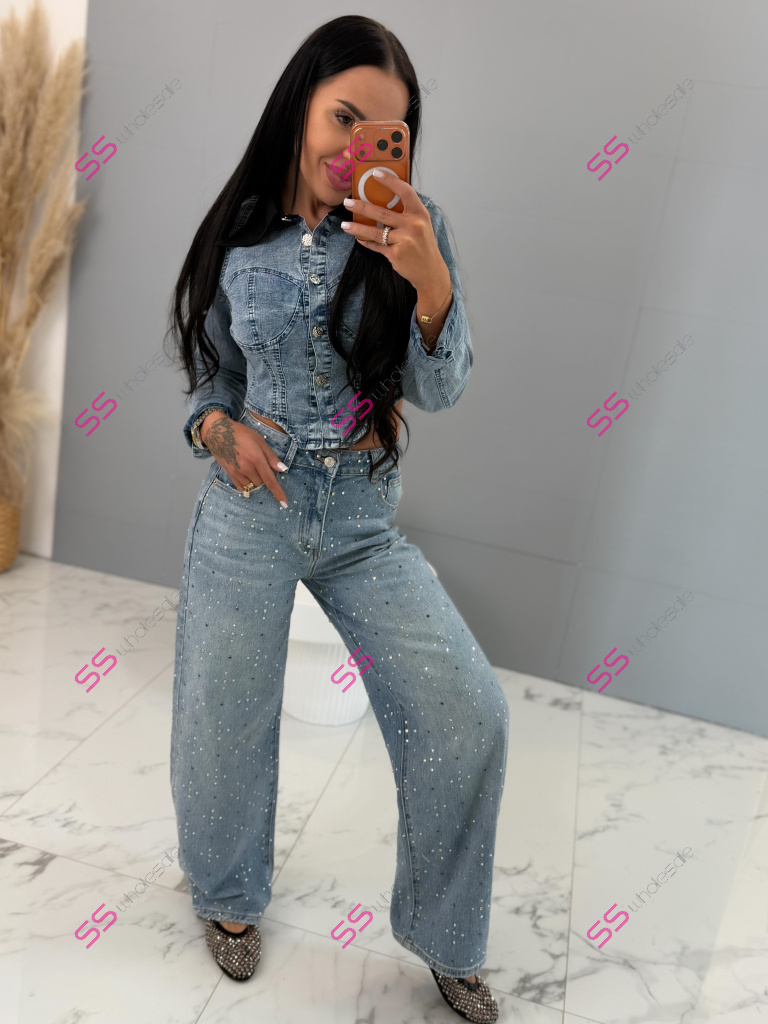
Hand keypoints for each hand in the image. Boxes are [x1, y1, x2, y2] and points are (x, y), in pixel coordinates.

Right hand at [201, 412, 287, 506]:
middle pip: (261, 484)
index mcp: (256, 459)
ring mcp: (237, 473)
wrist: (218, 432)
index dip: (278, 493)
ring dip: (257, 483)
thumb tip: (283, 469)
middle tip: (264, 468)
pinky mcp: (229, 474)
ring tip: (255, 471)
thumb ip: (271, 457)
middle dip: (266, 480)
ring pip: (252, 487)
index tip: (284, 503)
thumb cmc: (241, 434)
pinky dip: (247, 486)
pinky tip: (248, 478)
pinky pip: (241, 487)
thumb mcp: (260, 441)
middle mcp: (247, 469)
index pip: (270, 481)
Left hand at [340, 172, 446, 291]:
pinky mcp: (396, 254)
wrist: (430, 271)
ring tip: (344, 225)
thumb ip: (406, 213)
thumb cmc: (423, 246)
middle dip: (362, 207)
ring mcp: (404, 240)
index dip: (390, 181)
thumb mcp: (421, 225)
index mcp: (420, 213)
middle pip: (382, 212)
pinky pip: (376, 245)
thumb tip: (383, 201)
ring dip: (357, 228)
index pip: (405, 191)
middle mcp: (412, 225)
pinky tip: (358, 238)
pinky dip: (366, 242)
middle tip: (347, 202)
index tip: (376, 173)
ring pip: (375, 232)